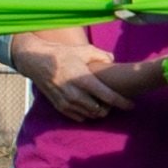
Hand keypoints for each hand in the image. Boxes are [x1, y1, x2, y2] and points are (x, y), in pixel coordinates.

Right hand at [11, 35, 133, 122]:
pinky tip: (89, 105)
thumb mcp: (83, 50)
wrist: (36, 62)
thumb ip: (101, 55)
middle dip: (110, 108)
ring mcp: (67, 103)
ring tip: (102, 102)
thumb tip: (113, 60)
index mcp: (84, 81)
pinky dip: (87, 114)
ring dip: (99, 112)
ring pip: (91, 116)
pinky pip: (79, 117)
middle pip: (101, 111)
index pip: (109, 97)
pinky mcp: (60, 107)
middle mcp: (76, 95)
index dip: (122, 103)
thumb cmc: (62, 54)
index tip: (131, 105)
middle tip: (113, 100)